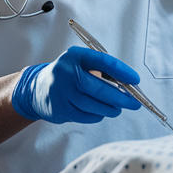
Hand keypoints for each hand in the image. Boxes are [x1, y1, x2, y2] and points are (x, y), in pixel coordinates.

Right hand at [11, 46, 141, 123]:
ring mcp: (61, 92)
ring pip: (93, 105)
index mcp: (75, 56)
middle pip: (98, 87)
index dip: (122, 71)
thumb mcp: (82, 63)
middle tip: (134, 102)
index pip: (103, 61)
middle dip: (121, 97)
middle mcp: (66, 72)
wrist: (38, 88)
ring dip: (111, 108)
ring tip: (118, 108)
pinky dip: (98, 115)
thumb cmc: (69, 75)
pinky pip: (86, 116)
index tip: (135, 79)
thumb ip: (102, 70)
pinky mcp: (60, 109)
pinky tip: (101, 111)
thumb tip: (128, 83)